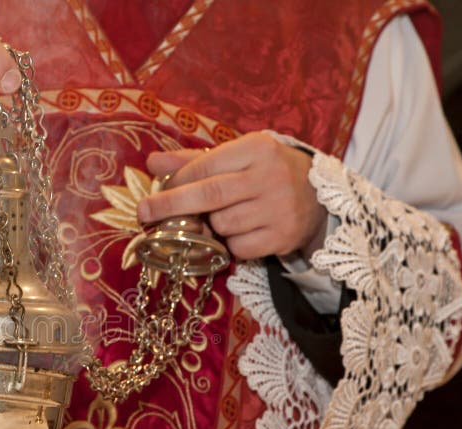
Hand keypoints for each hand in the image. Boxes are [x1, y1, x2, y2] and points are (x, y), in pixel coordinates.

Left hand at [137, 132, 327, 261]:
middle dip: (171, 206)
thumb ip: (193, 161)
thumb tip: (152, 162)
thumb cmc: (264, 173)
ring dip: (212, 226)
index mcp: (256, 149)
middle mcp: (269, 176)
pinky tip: (243, 231)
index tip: (154, 194)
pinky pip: (240, 247)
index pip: (205, 167)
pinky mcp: (283, 236)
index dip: (176, 182)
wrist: (317, 197)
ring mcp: (279, 208)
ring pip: (223, 225)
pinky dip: (232, 244)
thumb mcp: (235, 157)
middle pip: (209, 195)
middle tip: (144, 213)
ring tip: (223, 217)